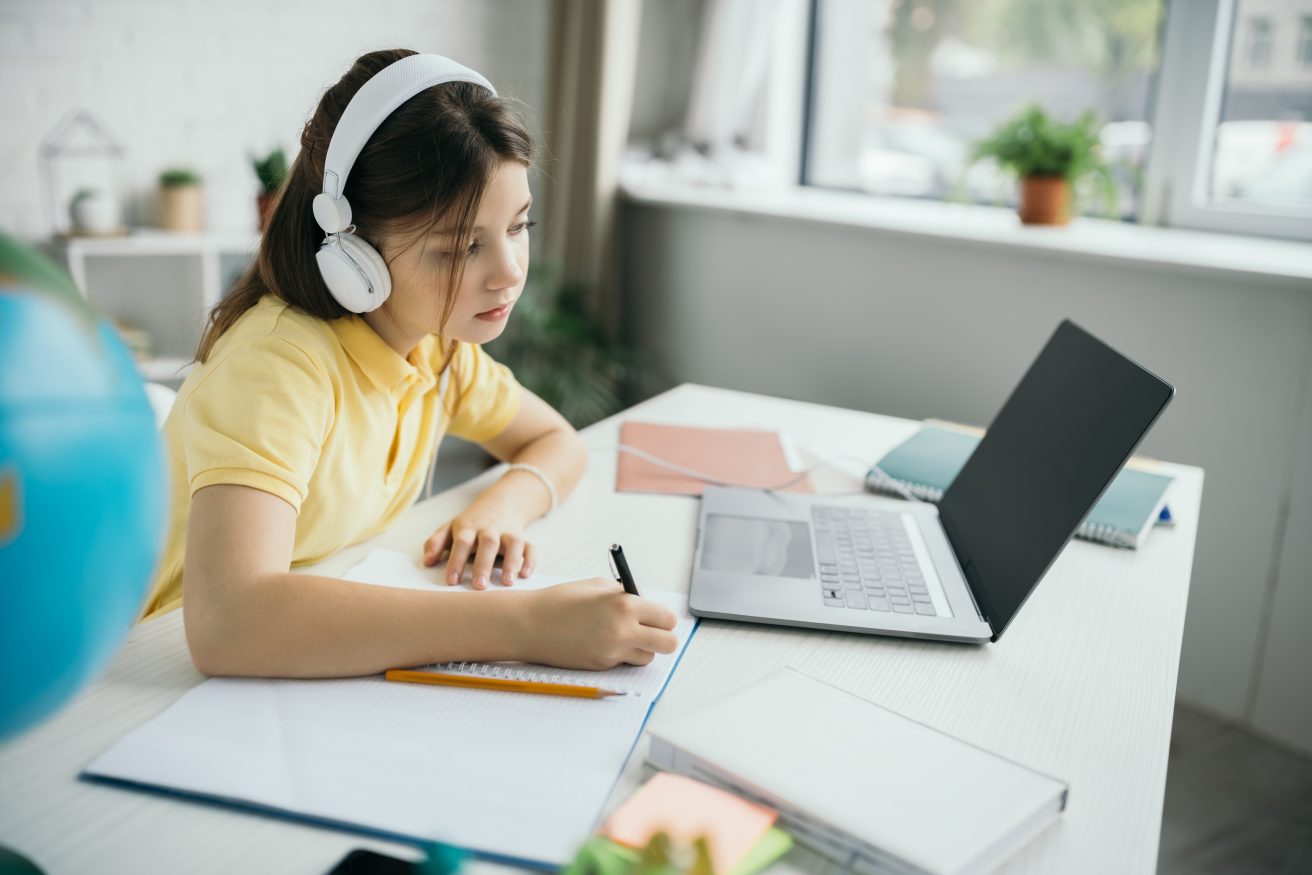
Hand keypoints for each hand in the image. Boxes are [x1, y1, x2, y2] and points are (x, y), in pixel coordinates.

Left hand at [422, 497, 534, 588]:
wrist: (500, 504)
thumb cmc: (470, 525)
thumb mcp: (450, 529)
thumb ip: (436, 543)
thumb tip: (427, 562)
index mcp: (468, 528)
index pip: (461, 542)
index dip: (456, 561)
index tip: (452, 581)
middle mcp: (489, 530)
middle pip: (488, 542)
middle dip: (484, 564)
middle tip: (479, 587)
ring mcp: (508, 533)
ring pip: (513, 543)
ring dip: (512, 562)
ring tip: (507, 583)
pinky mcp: (523, 538)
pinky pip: (531, 547)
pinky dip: (530, 560)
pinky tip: (525, 575)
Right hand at [521, 579, 678, 669]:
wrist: (530, 624)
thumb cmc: (561, 600)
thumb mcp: (598, 587)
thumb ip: (626, 595)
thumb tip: (646, 606)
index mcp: (625, 606)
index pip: (667, 619)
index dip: (664, 618)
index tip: (658, 616)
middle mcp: (623, 632)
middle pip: (668, 644)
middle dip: (663, 637)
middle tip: (651, 630)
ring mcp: (613, 653)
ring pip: (648, 657)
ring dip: (642, 648)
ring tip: (623, 635)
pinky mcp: (602, 666)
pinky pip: (624, 662)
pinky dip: (621, 654)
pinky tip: (602, 640)